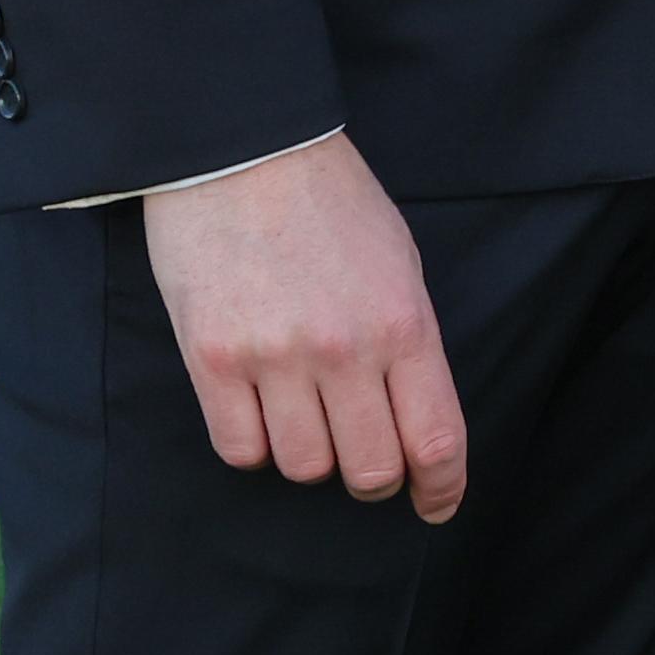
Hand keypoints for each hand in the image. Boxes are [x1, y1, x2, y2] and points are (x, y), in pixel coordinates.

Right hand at [136, 132, 467, 522]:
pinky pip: (240, 450)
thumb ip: (408, 340)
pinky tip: (258, 409)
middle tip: (363, 455)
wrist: (242, 149)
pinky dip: (255, 444)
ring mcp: (275, 357)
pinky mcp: (212, 359)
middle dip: (374, 476)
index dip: (442, 487)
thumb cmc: (329, 202)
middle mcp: (344, 349)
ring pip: (305, 468)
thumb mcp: (398, 261)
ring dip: (311, 456)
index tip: (437, 506)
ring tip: (303, 413)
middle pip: (371, 470)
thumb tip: (417, 417)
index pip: (436, 438)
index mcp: (402, 322)